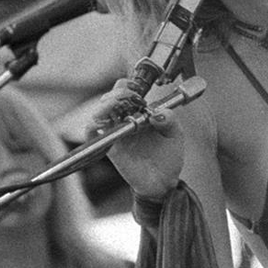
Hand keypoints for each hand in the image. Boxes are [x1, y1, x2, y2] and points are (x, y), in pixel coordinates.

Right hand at [91, 78, 184, 200]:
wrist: (163, 181)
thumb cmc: (168, 157)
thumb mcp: (175, 135)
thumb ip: (170, 120)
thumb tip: (158, 113)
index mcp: (139, 113)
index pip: (126, 91)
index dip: (128, 85)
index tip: (138, 90)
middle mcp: (124, 120)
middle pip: (109, 97)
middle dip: (118, 93)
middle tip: (132, 98)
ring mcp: (115, 133)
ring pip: (98, 112)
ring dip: (106, 105)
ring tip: (118, 107)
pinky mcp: (109, 147)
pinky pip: (92, 133)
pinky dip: (93, 126)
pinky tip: (104, 123)